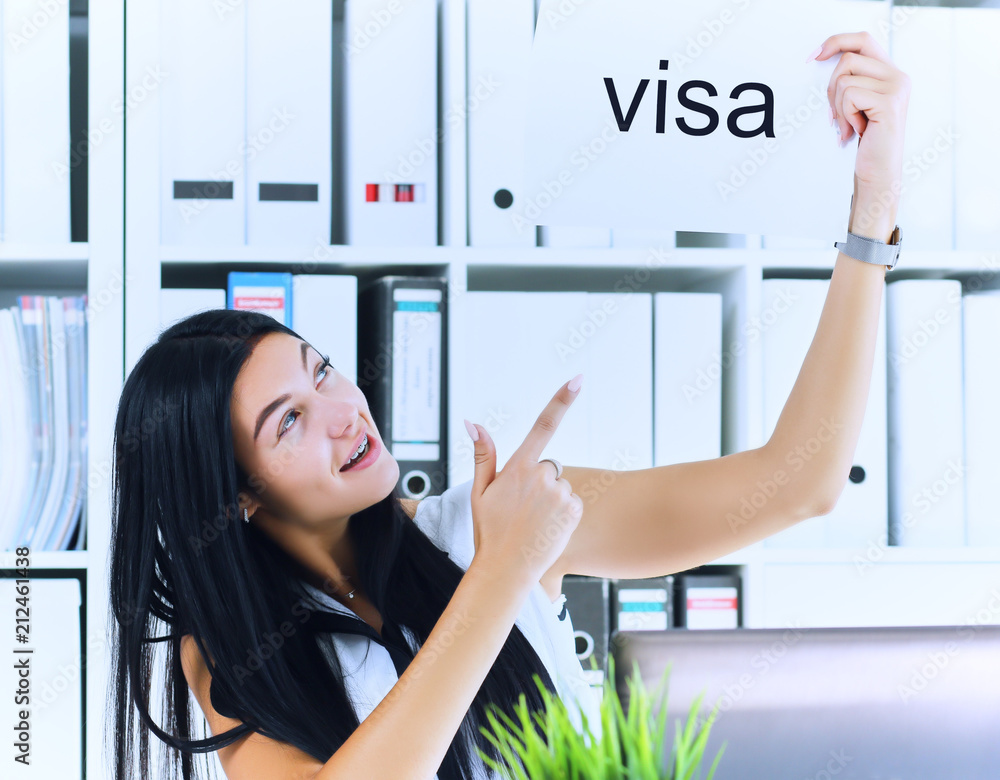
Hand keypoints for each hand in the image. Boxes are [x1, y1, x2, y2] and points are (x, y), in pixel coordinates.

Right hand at [464, 377, 583, 582]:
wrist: (506, 569)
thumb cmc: (490, 531)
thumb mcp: (480, 491)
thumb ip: (483, 453)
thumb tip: (472, 421)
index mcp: (518, 467)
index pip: (543, 425)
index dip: (562, 400)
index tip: (578, 379)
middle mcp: (542, 475)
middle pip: (548, 468)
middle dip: (538, 483)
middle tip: (520, 509)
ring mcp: (560, 493)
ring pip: (560, 487)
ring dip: (550, 501)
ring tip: (532, 522)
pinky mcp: (574, 509)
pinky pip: (572, 503)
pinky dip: (562, 514)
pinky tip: (546, 528)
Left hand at [813, 31, 910, 235]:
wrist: (877, 173)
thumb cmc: (865, 142)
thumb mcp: (855, 106)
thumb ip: (849, 80)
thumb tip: (821, 57)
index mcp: (891, 73)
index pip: (862, 40)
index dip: (836, 41)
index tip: (813, 57)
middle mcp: (898, 76)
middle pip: (847, 59)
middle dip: (831, 88)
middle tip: (835, 115)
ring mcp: (897, 88)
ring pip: (845, 80)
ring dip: (839, 107)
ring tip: (851, 125)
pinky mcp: (889, 103)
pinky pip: (849, 96)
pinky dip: (845, 116)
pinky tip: (857, 131)